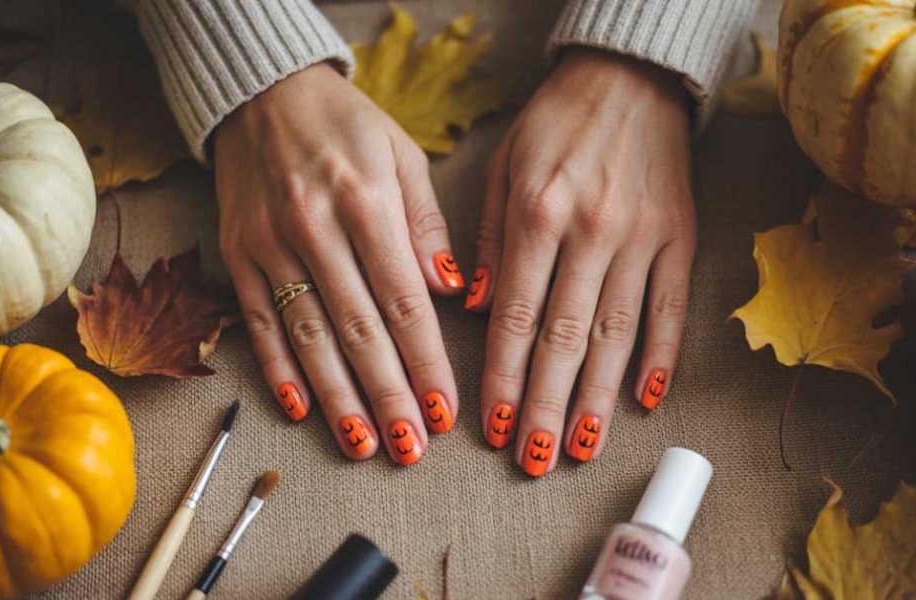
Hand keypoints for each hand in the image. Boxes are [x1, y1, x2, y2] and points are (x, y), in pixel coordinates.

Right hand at [215, 63, 461, 464]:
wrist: (261, 91)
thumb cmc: (346, 125)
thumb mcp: (402, 154)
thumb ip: (427, 224)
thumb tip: (451, 290)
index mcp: (366, 201)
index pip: (403, 300)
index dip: (425, 361)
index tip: (445, 410)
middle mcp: (315, 228)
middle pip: (357, 329)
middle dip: (388, 395)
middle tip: (410, 448)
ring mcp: (269, 245)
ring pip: (307, 337)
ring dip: (337, 397)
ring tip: (363, 445)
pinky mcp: (236, 255)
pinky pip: (258, 322)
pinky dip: (277, 369)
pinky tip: (300, 409)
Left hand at [472, 49, 695, 475]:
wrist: (629, 79)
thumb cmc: (553, 124)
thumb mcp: (501, 168)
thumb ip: (487, 241)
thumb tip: (477, 312)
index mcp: (538, 215)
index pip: (516, 318)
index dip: (504, 379)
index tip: (494, 427)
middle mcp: (590, 233)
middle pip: (564, 340)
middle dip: (546, 406)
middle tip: (534, 460)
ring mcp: (641, 238)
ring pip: (616, 335)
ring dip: (596, 398)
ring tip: (580, 447)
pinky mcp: (681, 238)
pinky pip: (670, 307)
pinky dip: (661, 356)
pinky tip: (646, 399)